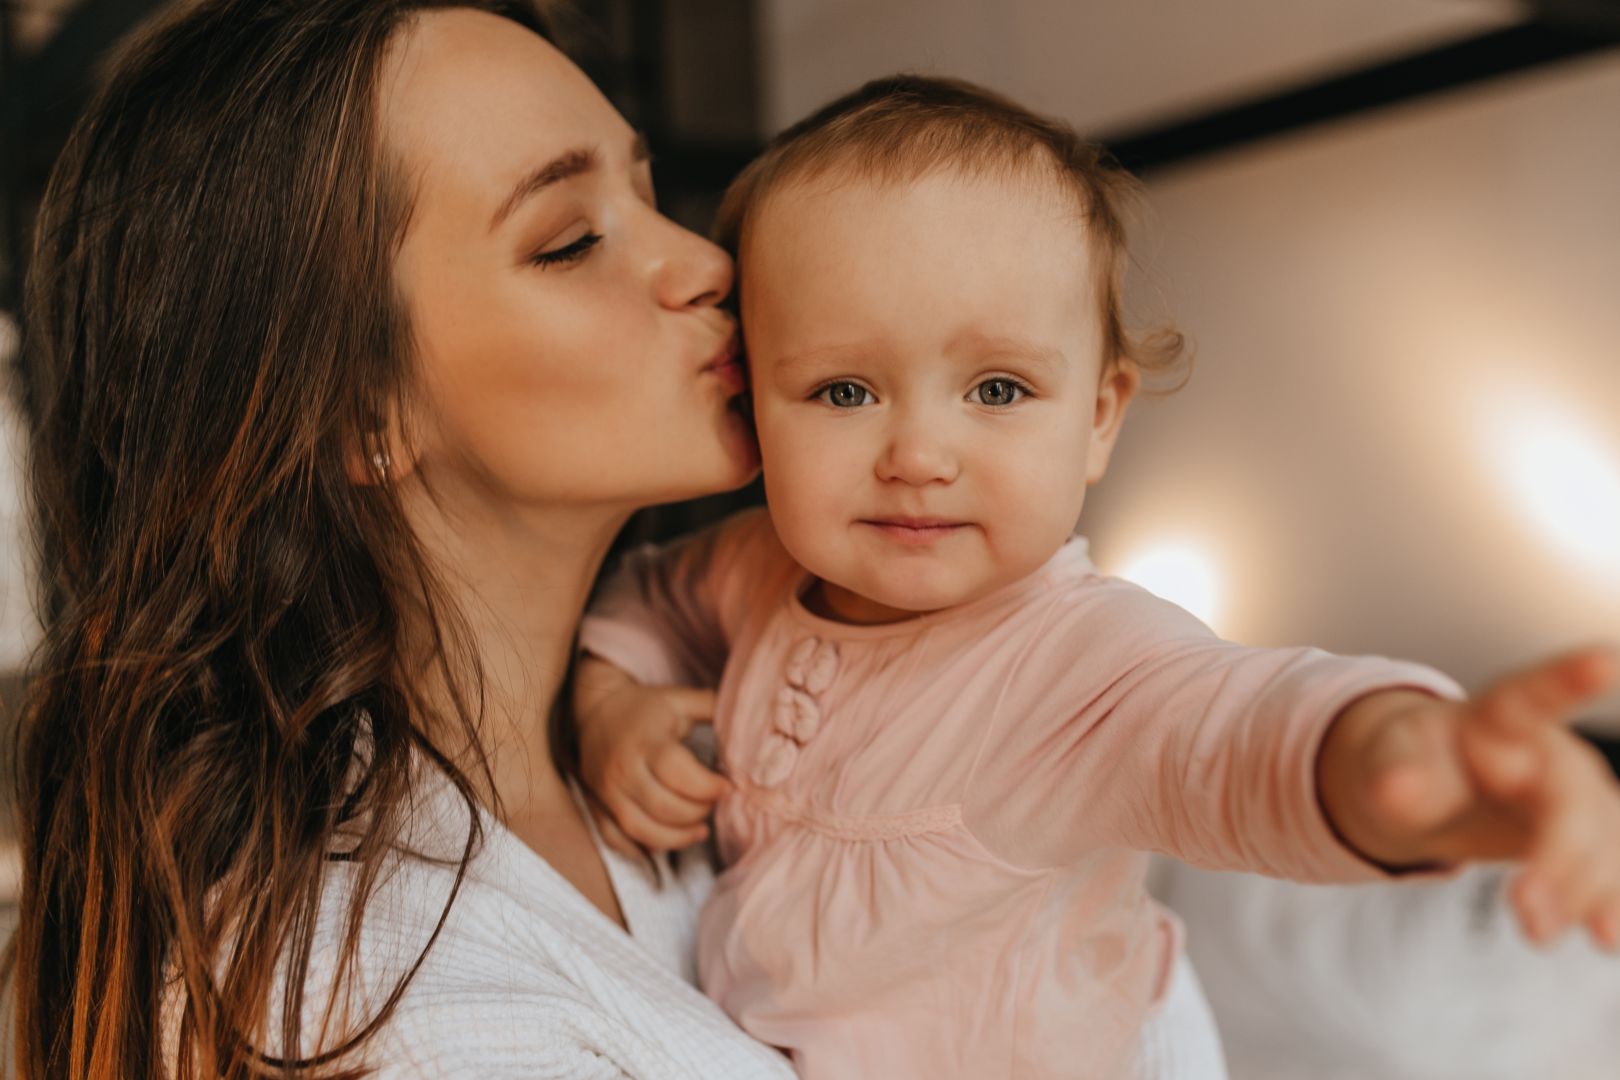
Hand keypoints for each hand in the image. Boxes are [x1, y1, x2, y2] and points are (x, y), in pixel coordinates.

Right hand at [574, 657, 730, 856]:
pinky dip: (643, 849)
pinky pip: (617, 840)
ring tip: (700, 830)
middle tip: (714, 804)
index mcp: (647, 743)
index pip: (679, 775)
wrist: (595, 711)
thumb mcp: (680, 700)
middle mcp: (623, 770)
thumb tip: (752, 718)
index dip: (709, 787)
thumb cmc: (647, 708)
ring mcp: (607, 792)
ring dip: (677, 838)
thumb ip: (714, 707)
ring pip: (642, 830)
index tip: (728, 786)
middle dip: (698, 813)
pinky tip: (668, 840)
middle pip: (665, 808)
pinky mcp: (597, 806)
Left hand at [1318, 648, 1619, 946]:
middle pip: (1573, 800)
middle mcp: (1551, 751)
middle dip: (1559, 858)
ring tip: (1538, 935)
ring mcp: (1579, 794)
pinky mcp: (1590, 837)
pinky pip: (1611, 870)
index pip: (1535, 693)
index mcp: (1500, 715)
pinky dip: (1609, 903)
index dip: (1570, 676)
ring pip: (1603, 842)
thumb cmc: (1412, 761)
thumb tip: (1396, 792)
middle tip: (1524, 913)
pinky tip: (1605, 936)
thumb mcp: (1390, 760)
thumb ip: (1395, 772)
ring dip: (1584, 892)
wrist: (1430, 788)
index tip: (1606, 659)